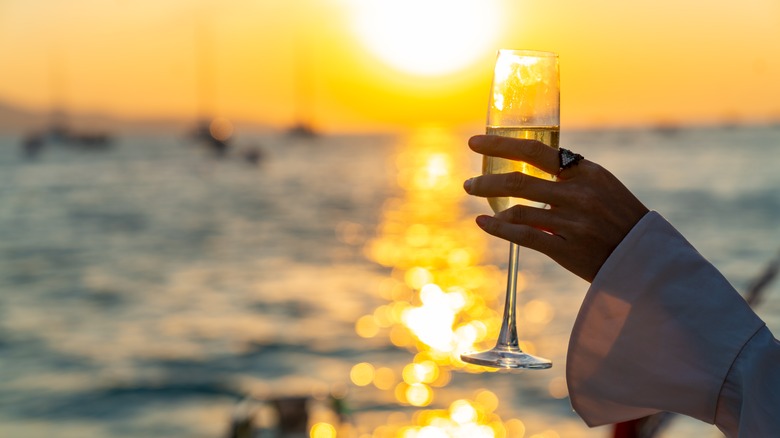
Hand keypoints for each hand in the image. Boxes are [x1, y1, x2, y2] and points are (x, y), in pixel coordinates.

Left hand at [464, 135, 648, 281]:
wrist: (643, 256)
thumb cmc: (617, 216)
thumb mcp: (601, 184)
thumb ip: (569, 174)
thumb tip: (530, 161)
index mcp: (587, 172)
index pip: (536, 151)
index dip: (501, 145)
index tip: (476, 143)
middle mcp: (579, 195)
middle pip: (519, 182)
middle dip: (486, 181)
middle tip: (468, 183)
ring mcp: (572, 223)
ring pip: (518, 211)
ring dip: (490, 204)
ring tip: (475, 200)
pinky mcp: (566, 249)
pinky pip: (523, 236)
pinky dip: (499, 228)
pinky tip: (484, 222)